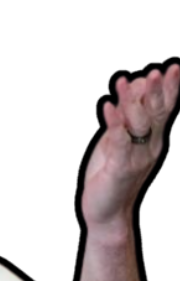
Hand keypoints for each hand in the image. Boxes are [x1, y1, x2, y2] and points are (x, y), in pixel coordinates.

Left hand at [82, 64, 178, 230]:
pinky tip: (107, 107)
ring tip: (124, 81)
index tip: (174, 68)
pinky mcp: (119, 169)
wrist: (108, 212)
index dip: (170, 89)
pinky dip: (113, 123)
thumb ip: (126, 122)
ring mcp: (136, 158)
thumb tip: (129, 92)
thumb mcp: (120, 144)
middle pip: (157, 114)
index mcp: (153, 140)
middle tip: (156, 71)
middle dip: (157, 92)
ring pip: (138, 125)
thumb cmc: (111, 175)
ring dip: (130, 102)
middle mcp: (149, 147)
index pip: (165, 110)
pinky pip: (118, 142)